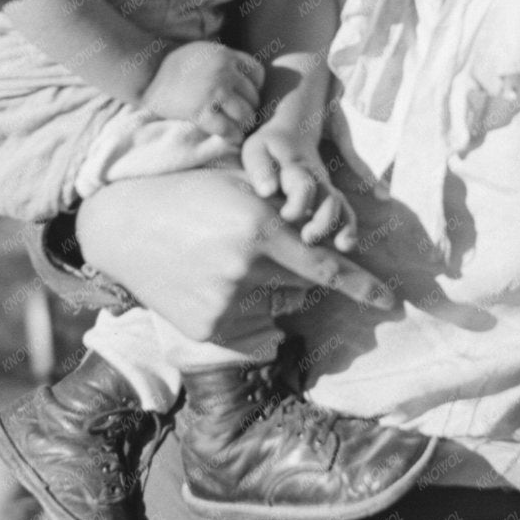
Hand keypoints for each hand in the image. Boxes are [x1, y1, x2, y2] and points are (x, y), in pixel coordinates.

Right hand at [73, 168, 395, 346]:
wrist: (124, 226)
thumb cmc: (189, 197)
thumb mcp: (242, 190)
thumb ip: (287, 217)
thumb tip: (327, 251)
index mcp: (260, 230)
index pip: (326, 267)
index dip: (365, 287)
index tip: (394, 304)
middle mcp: (246, 270)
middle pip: (301, 284)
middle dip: (293, 270)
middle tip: (257, 248)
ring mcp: (225, 304)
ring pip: (275, 305)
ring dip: (267, 289)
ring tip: (224, 262)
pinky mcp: (208, 328)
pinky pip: (248, 325)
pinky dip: (242, 307)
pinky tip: (211, 282)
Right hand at [140, 41, 264, 145]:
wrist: (147, 74)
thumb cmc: (174, 65)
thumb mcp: (203, 51)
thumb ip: (224, 60)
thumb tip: (243, 76)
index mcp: (225, 55)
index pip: (257, 74)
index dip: (254, 87)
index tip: (245, 96)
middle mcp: (224, 71)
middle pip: (253, 97)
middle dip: (248, 109)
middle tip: (240, 118)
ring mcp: (213, 91)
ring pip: (245, 115)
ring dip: (243, 125)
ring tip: (237, 129)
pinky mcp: (201, 111)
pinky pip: (228, 129)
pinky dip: (232, 137)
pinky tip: (230, 138)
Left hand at [240, 127, 359, 251]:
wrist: (295, 129)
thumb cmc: (269, 147)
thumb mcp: (258, 151)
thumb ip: (261, 169)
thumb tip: (267, 191)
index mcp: (295, 166)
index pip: (304, 185)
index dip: (299, 204)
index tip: (286, 216)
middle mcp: (315, 178)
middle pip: (329, 199)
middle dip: (323, 222)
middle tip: (308, 237)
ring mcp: (324, 187)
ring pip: (340, 207)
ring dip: (341, 227)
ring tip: (340, 246)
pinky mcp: (329, 196)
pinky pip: (345, 211)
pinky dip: (348, 228)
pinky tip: (345, 244)